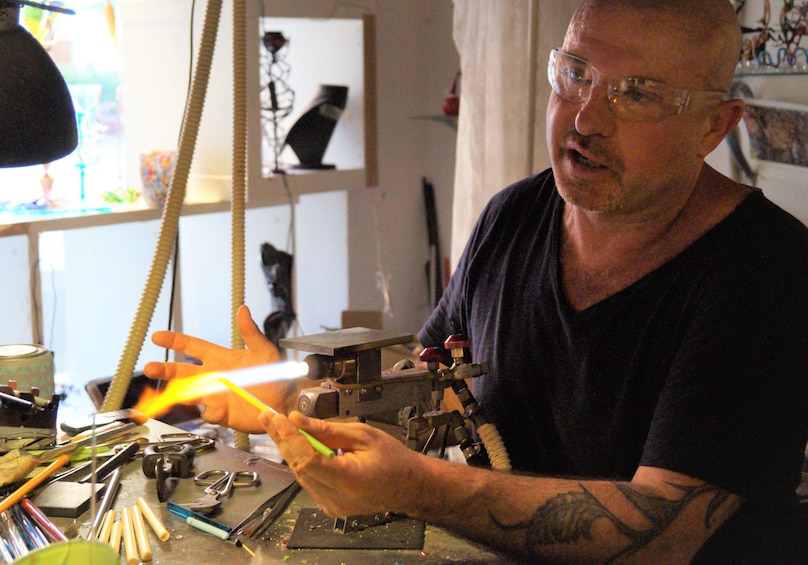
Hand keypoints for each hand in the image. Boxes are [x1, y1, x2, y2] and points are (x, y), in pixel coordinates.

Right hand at [144, 305, 293, 431]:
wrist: (287, 402)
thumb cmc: (277, 376)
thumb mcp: (265, 351)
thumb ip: (251, 332)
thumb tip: (243, 309)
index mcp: (221, 358)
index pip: (193, 347)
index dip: (175, 341)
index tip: (157, 337)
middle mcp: (214, 377)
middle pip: (182, 372)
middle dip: (164, 369)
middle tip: (149, 367)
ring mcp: (216, 396)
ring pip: (187, 394)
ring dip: (175, 393)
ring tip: (164, 395)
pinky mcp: (222, 414)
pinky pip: (208, 413)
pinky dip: (209, 412)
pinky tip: (215, 409)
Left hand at [261, 411, 426, 516]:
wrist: (408, 486)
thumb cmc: (393, 459)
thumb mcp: (364, 435)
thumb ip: (328, 430)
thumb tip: (297, 421)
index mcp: (350, 480)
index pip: (308, 460)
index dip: (289, 439)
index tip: (276, 418)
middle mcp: (337, 498)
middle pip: (299, 467)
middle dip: (282, 439)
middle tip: (268, 417)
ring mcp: (332, 506)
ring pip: (300, 474)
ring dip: (290, 449)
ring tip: (280, 426)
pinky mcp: (329, 506)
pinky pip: (308, 480)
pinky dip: (302, 461)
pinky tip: (299, 444)